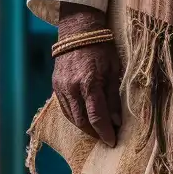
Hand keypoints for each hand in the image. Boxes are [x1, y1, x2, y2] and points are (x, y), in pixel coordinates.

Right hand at [52, 4, 121, 145]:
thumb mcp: (115, 71)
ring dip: (85, 128)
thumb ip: (114, 98)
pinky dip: (75, 117)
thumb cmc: (102, 49)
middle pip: (82, 121)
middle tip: (107, 139)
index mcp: (89, 84)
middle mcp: (71, 87)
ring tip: (98, 132)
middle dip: (95, 134)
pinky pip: (65, 108)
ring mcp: (61, 86)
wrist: (78, 31)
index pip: (97, 117)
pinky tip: (85, 120)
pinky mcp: (56, 85)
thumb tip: (117, 122)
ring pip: (72, 117)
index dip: (105, 133)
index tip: (113, 142)